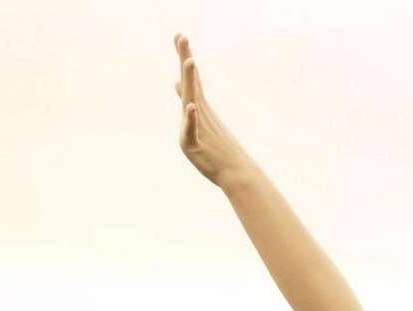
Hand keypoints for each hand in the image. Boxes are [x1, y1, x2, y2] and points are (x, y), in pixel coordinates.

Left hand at [175, 34, 254, 186]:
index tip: (180, 37)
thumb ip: (188, 102)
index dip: (185, 58)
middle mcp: (199, 113)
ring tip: (188, 62)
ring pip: (192, 101)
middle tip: (181, 36)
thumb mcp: (198, 123)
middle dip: (185, 58)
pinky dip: (191, 118)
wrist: (235, 172)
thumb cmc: (219, 150)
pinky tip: (191, 107)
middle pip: (191, 82)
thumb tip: (177, 83)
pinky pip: (192, 130)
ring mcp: (198, 127)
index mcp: (199, 108)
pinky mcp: (194, 144)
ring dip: (191, 81)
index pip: (191, 79)